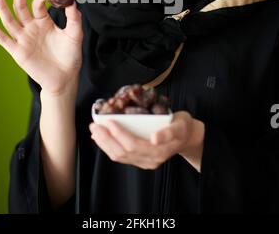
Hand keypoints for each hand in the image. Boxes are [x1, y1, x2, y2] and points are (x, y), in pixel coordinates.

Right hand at [0, 0, 83, 95]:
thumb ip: (74, 19)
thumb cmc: (70, 56)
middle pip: (21, 9)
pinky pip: (4, 40)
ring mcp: (23, 39)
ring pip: (10, 21)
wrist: (65, 77)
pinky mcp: (18, 51)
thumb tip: (72, 2)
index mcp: (44, 22)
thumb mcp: (75, 35)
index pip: (38, 6)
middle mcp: (31, 28)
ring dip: (3, 8)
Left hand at [89, 111, 204, 171]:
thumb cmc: (182, 127)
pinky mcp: (140, 160)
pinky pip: (122, 156)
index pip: (133, 144)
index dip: (119, 134)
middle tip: (94, 125)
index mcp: (159, 151)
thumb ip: (169, 132)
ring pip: (120, 156)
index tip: (108, 121)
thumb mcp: (181, 125)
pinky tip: (102, 138)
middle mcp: (150, 160)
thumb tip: (154, 138)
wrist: (188, 137)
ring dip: (104, 144)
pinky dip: (109, 147)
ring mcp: (144, 162)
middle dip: (106, 139)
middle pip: (123, 152)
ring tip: (95, 131)